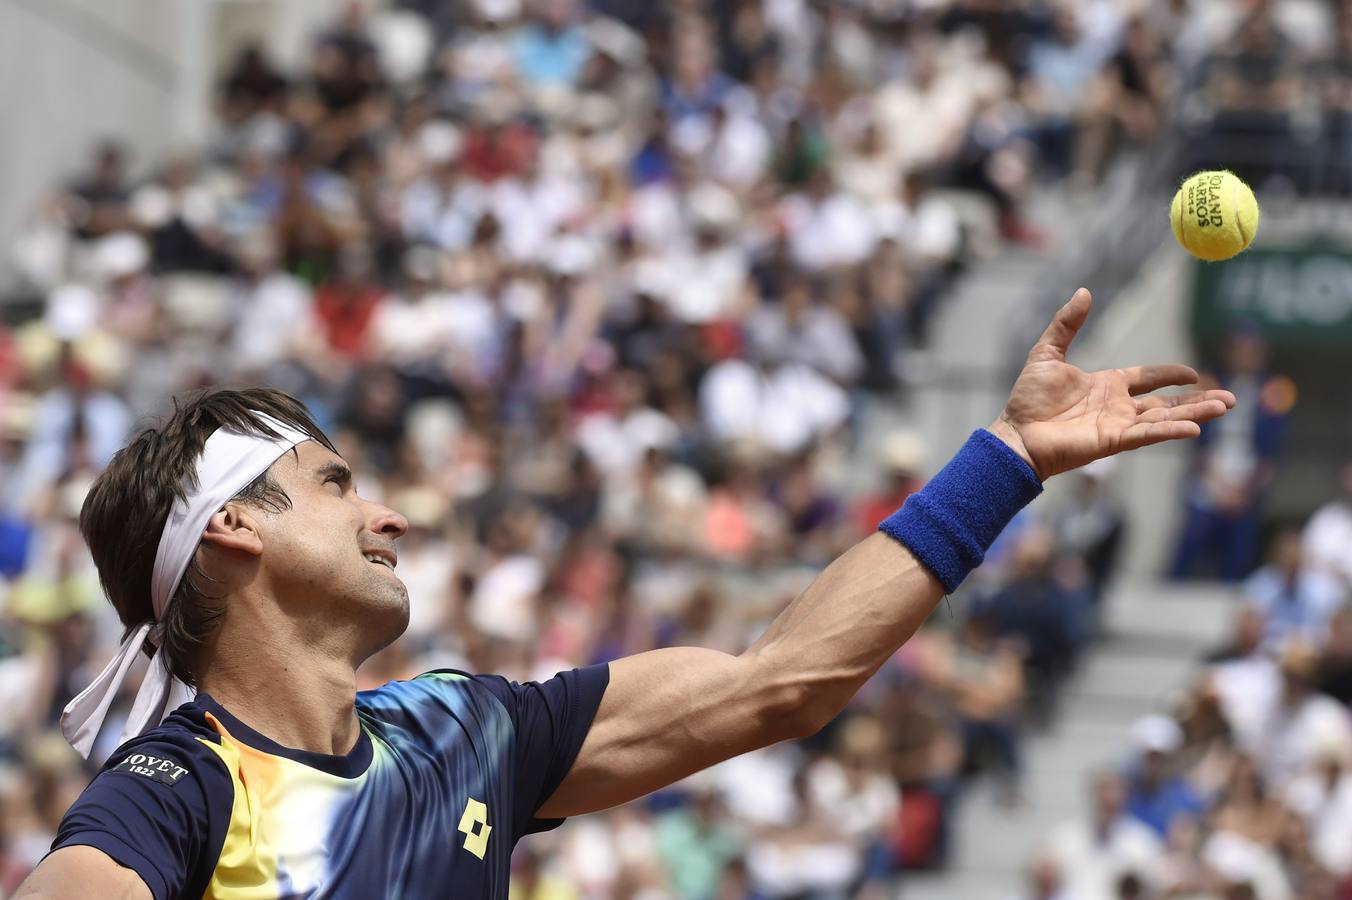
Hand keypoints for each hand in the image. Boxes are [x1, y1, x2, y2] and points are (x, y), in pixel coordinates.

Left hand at [990, 289, 1234, 480]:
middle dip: (1197, 400)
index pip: (1147, 379)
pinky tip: (1194, 428)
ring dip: (1195, 412)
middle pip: (1166, 402)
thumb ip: (1066, 324)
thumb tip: (1084, 292)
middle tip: (1229, 398)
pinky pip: (1147, 435)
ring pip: (1165, 418)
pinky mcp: (1113, 441)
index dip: (1169, 375)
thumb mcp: (1047, 353)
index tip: (1193, 374)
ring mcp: (1118, 425)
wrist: (1016, 434)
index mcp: (1106, 386)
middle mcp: (1117, 407)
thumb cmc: (1028, 399)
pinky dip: (1170, 431)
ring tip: (1224, 407)